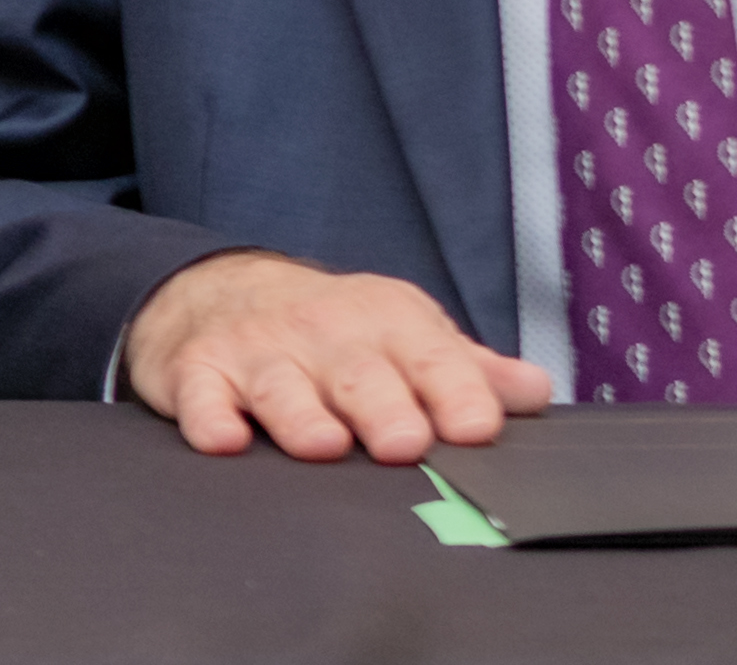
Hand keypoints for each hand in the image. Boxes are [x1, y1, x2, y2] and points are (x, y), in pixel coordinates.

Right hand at [121, 252, 553, 462]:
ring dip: (301, 415)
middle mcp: (325, 333)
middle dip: (383, 407)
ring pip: (282, 386)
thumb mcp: (405, 335)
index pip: (432, 358)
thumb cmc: (336, 333)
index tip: (478, 429)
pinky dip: (210, 416)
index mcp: (388, 322)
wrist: (222, 291)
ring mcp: (259, 350)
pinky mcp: (200, 370)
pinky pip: (203, 394)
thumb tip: (536, 392)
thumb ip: (468, 371)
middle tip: (404, 444)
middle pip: (359, 374)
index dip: (457, 393)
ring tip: (325, 445)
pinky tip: (224, 439)